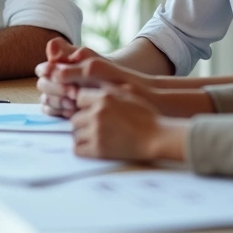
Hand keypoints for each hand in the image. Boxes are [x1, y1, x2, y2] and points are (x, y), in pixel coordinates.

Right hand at [36, 37, 107, 117]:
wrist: (118, 88)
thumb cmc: (102, 70)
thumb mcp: (88, 58)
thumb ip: (68, 52)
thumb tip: (51, 49)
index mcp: (55, 65)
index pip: (42, 69)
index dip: (49, 72)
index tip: (62, 75)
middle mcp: (53, 80)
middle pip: (42, 85)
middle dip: (57, 89)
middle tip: (73, 93)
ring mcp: (56, 96)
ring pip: (45, 99)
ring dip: (58, 101)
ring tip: (75, 103)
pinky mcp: (60, 110)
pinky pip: (50, 112)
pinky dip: (60, 112)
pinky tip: (74, 111)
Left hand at [71, 87, 185, 161]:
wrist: (157, 138)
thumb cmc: (146, 116)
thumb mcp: (128, 94)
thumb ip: (108, 89)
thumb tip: (92, 83)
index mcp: (104, 98)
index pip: (79, 98)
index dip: (84, 105)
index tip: (91, 111)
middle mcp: (97, 113)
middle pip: (75, 118)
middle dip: (83, 122)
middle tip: (94, 127)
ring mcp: (97, 131)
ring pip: (75, 134)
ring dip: (83, 136)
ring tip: (96, 137)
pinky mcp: (98, 149)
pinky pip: (77, 149)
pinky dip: (82, 149)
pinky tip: (92, 147)